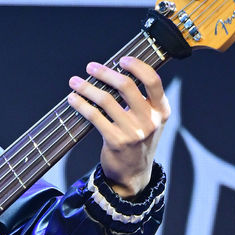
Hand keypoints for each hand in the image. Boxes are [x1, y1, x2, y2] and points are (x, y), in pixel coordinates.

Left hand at [66, 56, 169, 195]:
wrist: (133, 174)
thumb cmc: (138, 142)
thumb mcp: (150, 121)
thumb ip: (142, 100)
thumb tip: (114, 74)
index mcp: (161, 110)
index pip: (153, 80)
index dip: (137, 66)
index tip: (121, 60)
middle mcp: (150, 120)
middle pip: (126, 86)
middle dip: (105, 73)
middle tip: (91, 67)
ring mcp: (133, 132)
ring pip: (106, 100)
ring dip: (87, 88)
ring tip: (75, 82)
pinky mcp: (116, 141)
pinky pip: (95, 117)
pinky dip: (81, 105)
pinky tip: (73, 99)